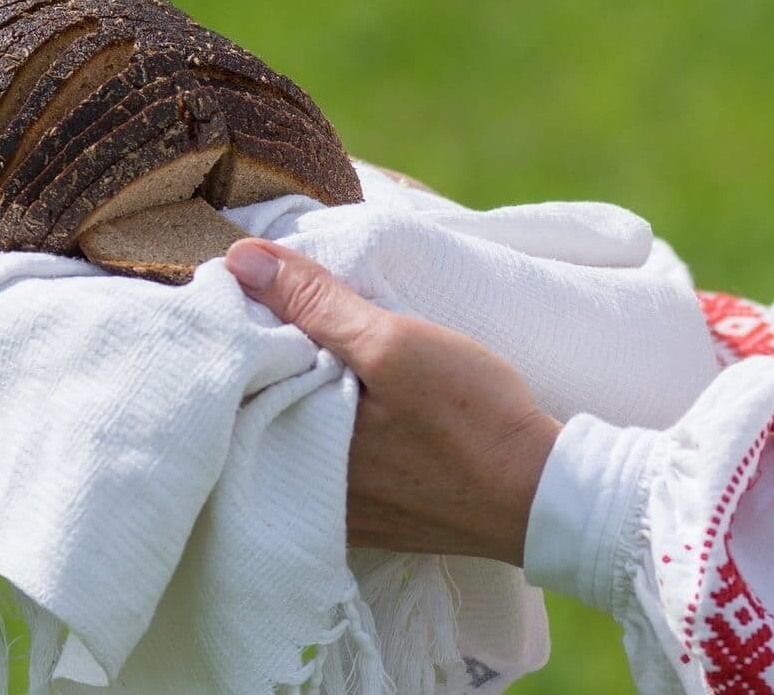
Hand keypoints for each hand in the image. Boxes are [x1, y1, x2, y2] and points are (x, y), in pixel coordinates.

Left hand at [225, 238, 560, 566]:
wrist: (542, 495)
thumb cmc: (471, 418)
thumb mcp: (394, 344)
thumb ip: (315, 303)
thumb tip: (240, 260)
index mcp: (291, 450)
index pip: (231, 380)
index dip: (235, 328)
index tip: (244, 288)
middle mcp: (297, 491)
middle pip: (254, 406)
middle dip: (261, 357)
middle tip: (278, 304)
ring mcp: (332, 508)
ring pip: (287, 430)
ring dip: (292, 388)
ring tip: (311, 339)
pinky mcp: (364, 513)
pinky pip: (321, 458)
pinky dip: (322, 421)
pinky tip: (348, 392)